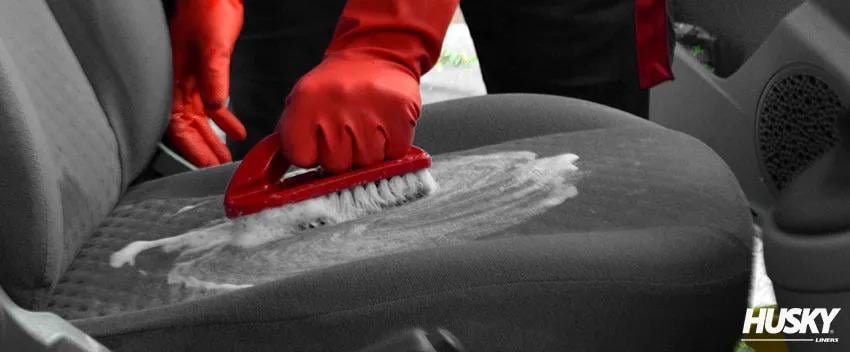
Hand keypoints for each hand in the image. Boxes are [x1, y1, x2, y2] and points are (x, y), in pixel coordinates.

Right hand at [166, 0, 245, 166]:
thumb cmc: (206, 12)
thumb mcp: (213, 47)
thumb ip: (215, 77)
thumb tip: (217, 108)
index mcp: (173, 81)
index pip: (177, 125)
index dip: (190, 148)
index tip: (204, 165)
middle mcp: (179, 85)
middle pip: (188, 129)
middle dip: (202, 151)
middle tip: (217, 169)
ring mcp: (191, 82)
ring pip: (199, 121)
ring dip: (213, 140)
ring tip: (226, 158)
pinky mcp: (205, 77)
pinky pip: (212, 106)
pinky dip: (225, 121)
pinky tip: (238, 132)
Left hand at [277, 55, 419, 173]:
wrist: (375, 52)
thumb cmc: (337, 84)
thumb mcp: (303, 99)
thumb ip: (290, 133)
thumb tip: (274, 170)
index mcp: (306, 101)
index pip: (302, 157)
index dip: (310, 154)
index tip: (316, 142)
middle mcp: (336, 106)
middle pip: (337, 165)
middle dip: (342, 155)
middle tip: (346, 131)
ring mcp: (370, 113)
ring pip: (367, 163)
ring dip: (367, 151)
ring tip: (366, 126)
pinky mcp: (400, 117)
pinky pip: (393, 154)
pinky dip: (391, 146)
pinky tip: (384, 125)